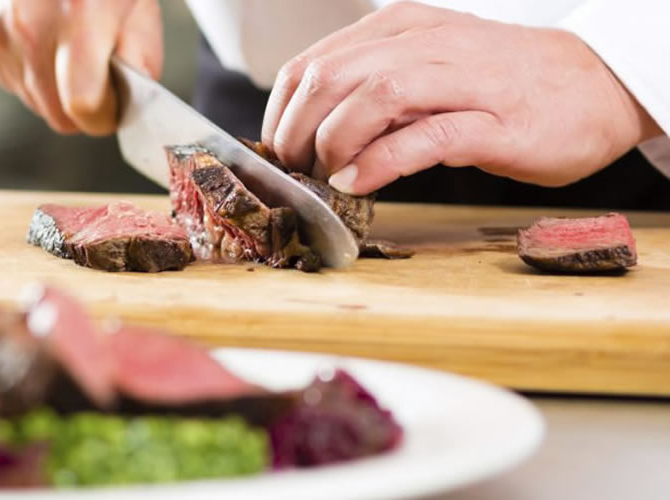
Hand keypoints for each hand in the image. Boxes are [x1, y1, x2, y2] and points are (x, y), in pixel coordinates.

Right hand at [0, 0, 162, 135]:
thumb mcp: (138, 2)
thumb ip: (141, 56)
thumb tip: (129, 102)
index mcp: (79, 14)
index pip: (85, 105)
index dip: (106, 114)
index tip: (115, 104)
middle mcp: (30, 26)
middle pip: (59, 115)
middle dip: (83, 105)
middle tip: (97, 72)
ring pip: (35, 103)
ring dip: (57, 88)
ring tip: (69, 44)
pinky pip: (14, 83)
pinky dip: (34, 72)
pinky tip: (45, 37)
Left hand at [260, 2, 661, 194]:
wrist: (592, 85)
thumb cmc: (498, 84)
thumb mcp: (424, 68)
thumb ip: (372, 88)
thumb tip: (309, 129)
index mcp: (400, 29)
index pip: (312, 63)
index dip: (281, 113)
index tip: (279, 150)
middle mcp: (426, 45)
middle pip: (330, 78)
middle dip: (297, 132)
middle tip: (297, 170)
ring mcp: (462, 80)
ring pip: (372, 97)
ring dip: (332, 144)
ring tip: (325, 176)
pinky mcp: (494, 123)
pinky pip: (423, 137)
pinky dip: (379, 162)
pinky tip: (358, 182)